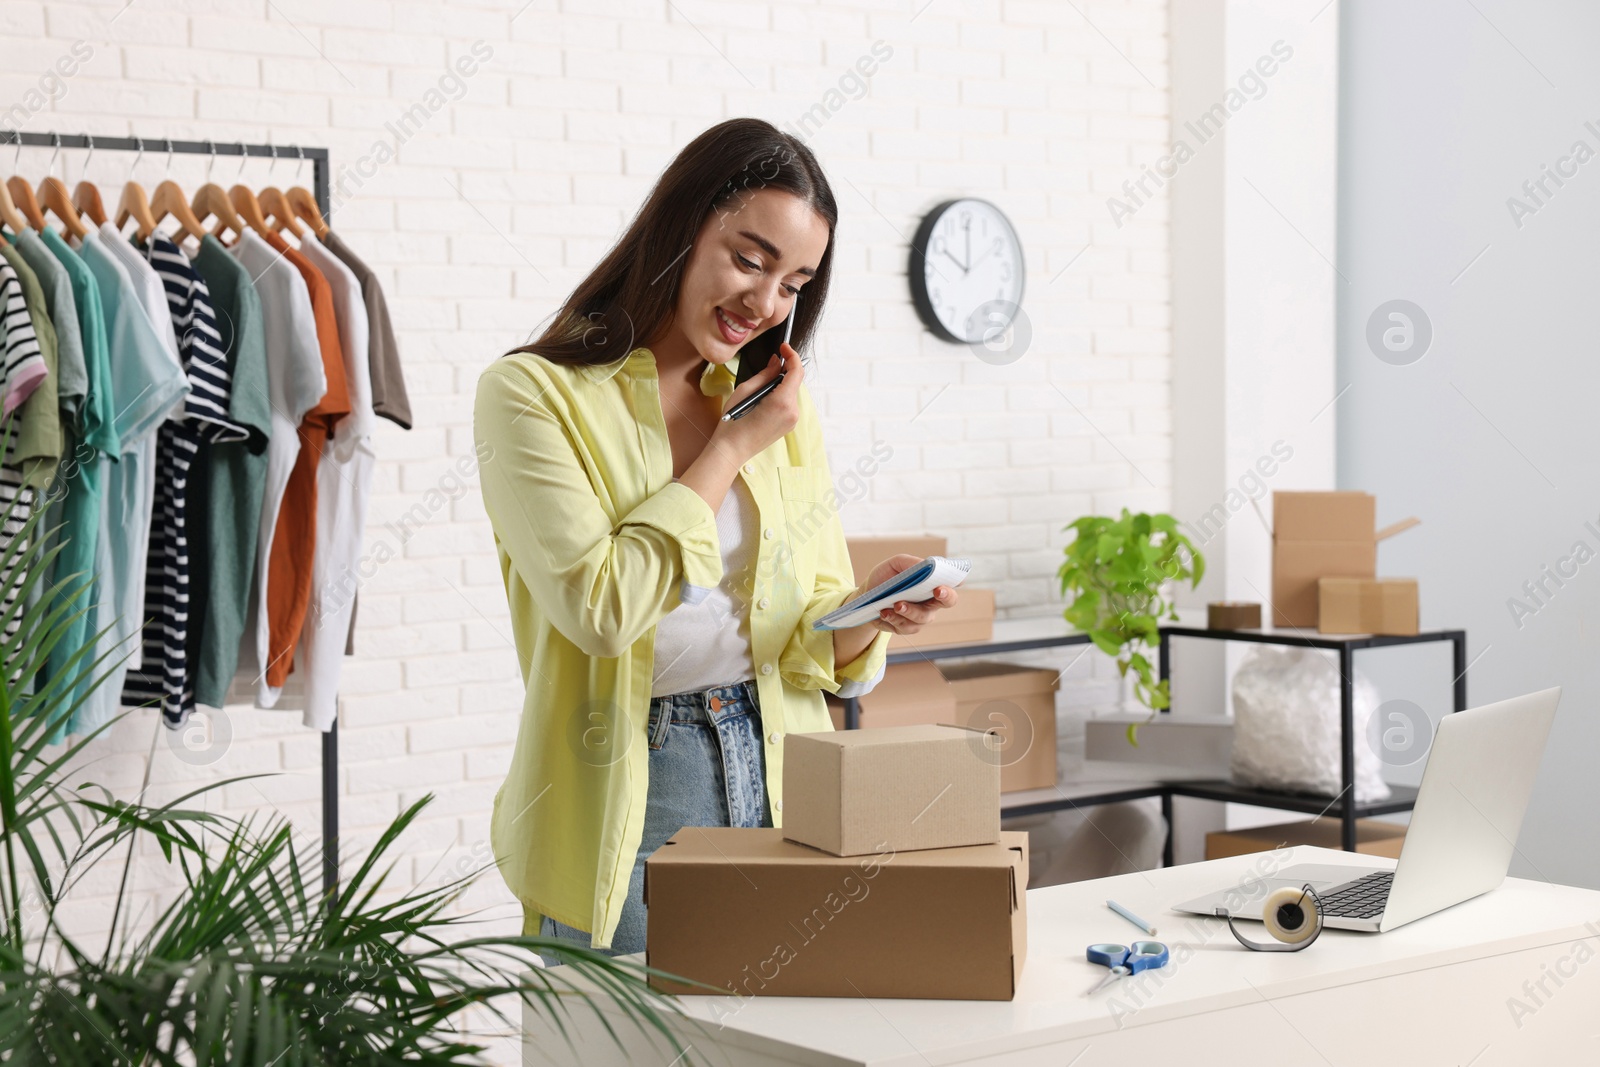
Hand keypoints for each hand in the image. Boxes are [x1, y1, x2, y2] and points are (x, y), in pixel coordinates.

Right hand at [713, 343, 803, 461]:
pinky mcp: (788, 426)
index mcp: (782, 401)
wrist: (732, 450)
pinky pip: (788, 404)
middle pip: (795, 382)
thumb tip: (777, 362)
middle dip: (785, 370)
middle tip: (770, 364)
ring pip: (791, 393)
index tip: (784, 347)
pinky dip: (780, 396)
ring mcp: (792, 421)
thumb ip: (765, 374)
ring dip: (781, 384)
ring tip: (762, 386)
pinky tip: (764, 399)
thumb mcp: (746, 390)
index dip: (792, 355)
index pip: (796, 371)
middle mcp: (792, 412)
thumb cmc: (734, 422)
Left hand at [860, 554, 960, 635]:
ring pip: (921, 618)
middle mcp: (930, 603)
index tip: (941, 586)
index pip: (950, 588)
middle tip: (933, 592)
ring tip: (895, 605)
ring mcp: (919, 618)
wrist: (867, 593)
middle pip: (944, 604)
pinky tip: (884, 612)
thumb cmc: (886, 577)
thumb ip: (911, 563)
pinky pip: (904, 627)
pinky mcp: (905, 628)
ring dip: (908, 611)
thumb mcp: (896, 564)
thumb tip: (926, 565)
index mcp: (933, 586)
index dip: (950, 589)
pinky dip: (893, 619)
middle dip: (940, 599)